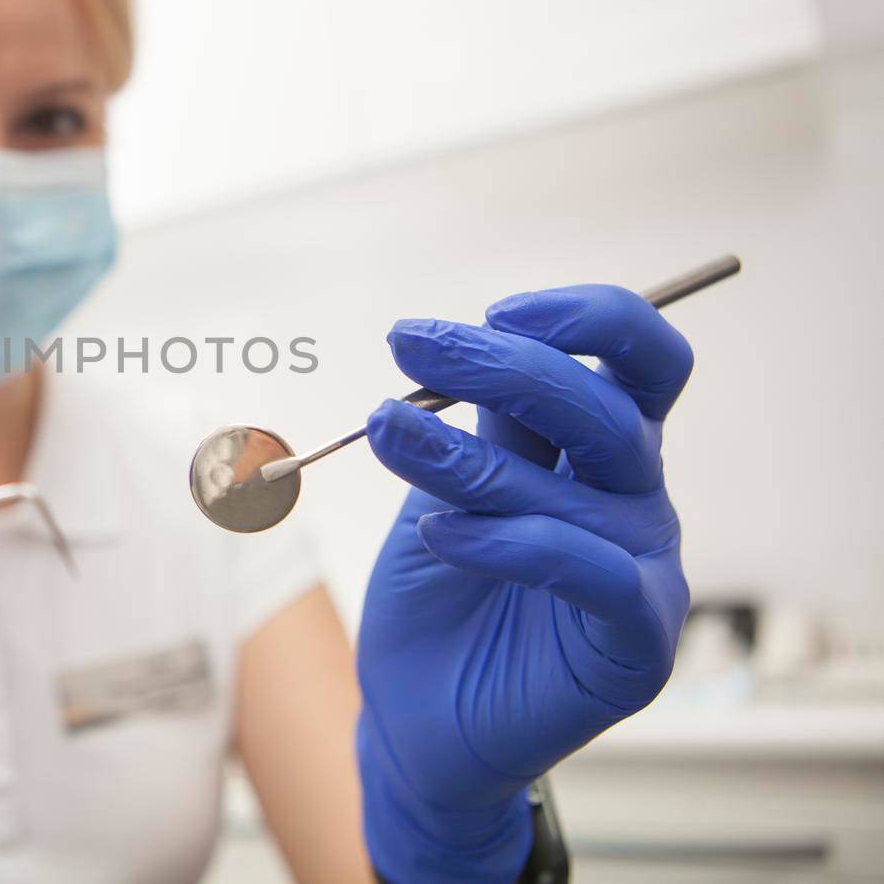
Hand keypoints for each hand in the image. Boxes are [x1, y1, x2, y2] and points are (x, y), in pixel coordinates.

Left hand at [355, 285, 693, 882]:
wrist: (416, 719)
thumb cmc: (433, 597)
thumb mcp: (441, 491)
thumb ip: (467, 428)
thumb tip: (449, 346)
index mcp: (601, 450)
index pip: (638, 359)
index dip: (586, 319)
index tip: (497, 309)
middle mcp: (634, 500)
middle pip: (601, 405)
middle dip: (499, 363)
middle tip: (408, 343)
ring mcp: (644, 569)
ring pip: (575, 484)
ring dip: (467, 452)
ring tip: (383, 430)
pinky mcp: (635, 641)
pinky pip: (588, 569)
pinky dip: (506, 541)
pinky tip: (437, 536)